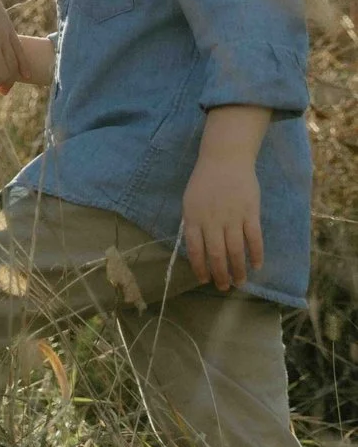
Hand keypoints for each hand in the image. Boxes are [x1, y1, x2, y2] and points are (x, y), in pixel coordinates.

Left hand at [181, 106, 269, 291]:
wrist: (225, 159)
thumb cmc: (205, 181)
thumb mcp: (190, 201)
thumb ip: (193, 223)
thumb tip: (196, 248)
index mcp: (193, 217)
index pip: (194, 248)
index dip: (199, 266)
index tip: (204, 279)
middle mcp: (212, 220)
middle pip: (216, 253)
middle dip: (220, 273)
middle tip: (224, 287)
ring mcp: (232, 217)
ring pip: (235, 250)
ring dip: (238, 269)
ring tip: (240, 282)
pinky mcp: (250, 213)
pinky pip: (254, 238)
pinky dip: (256, 254)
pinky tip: (257, 266)